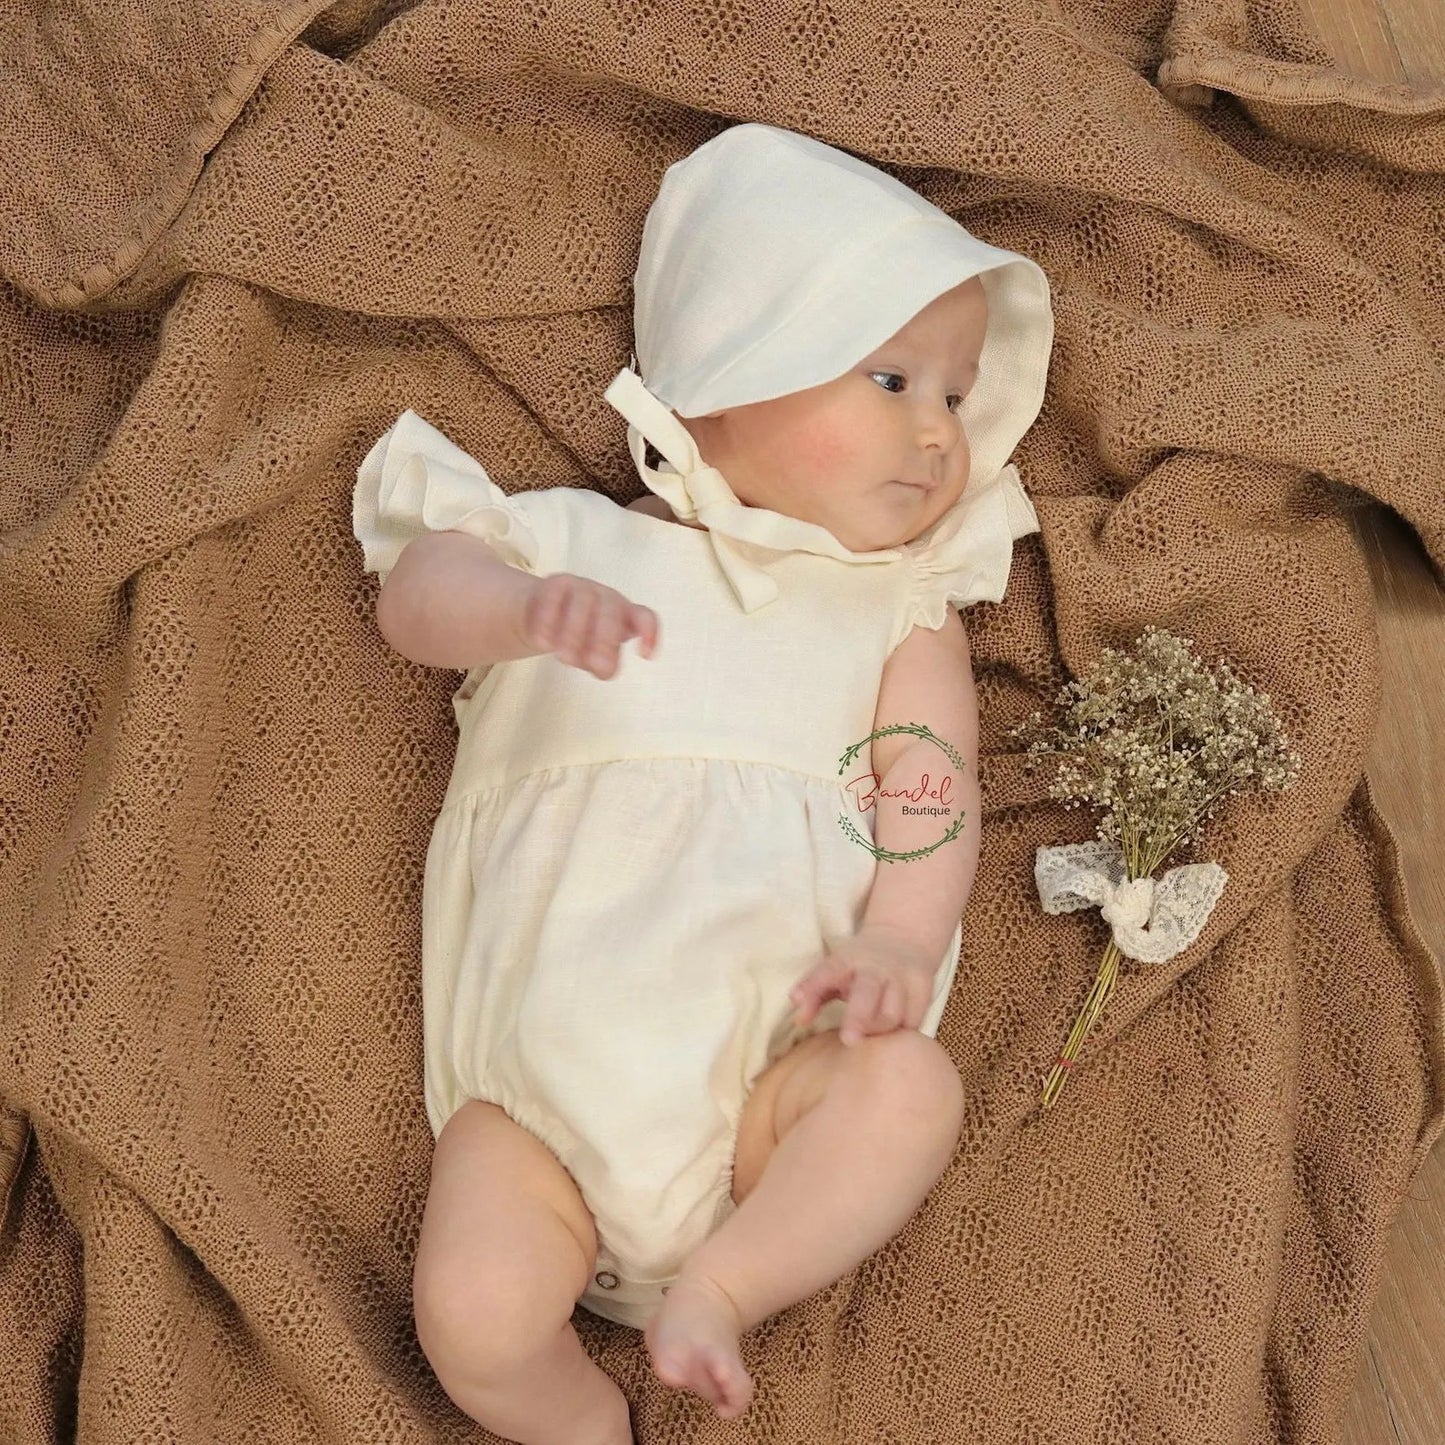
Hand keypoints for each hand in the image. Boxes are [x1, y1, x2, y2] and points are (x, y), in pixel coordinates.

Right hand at [521, 573, 659, 678]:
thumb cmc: (577, 638)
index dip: (650, 633)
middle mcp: (608, 599)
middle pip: (612, 612)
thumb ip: (600, 662)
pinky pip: (554, 597)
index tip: (645, 656)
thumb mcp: (592, 655)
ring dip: (574, 633)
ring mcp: (583, 587)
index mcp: (626, 616)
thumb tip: (602, 668)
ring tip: (564, 658)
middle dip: (604, 641)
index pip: (645, 617)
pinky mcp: (557, 583)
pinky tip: (543, 642)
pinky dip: (548, 621)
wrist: (542, 613)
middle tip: (593, 665)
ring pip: (584, 602)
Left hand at [789, 926, 940, 1045]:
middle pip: (867, 993)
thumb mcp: (834, 971)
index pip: (828, 971)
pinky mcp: (924, 988)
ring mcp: (903, 977)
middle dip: (858, 1017)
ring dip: (880, 1031)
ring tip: (871, 1037)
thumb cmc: (857, 967)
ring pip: (893, 1013)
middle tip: (848, 1040)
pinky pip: (914, 1021)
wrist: (904, 939)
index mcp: (848, 960)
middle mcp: (876, 967)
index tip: (799, 1011)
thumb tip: (799, 1019)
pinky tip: (894, 1034)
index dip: (812, 989)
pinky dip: (902, 1033)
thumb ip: (814, 993)